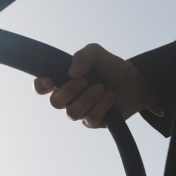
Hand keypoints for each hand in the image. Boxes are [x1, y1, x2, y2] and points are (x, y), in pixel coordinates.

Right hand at [34, 44, 159, 127]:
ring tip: (102, 88)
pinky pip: (90, 119)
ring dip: (88, 98)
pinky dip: (101, 105)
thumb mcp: (96, 53)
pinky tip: (110, 96)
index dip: (40, 86)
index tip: (50, 82)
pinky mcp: (93, 122)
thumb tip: (72, 73)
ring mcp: (79, 111)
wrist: (134, 81)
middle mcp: (67, 98)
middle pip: (55, 103)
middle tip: (87, 80)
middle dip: (70, 91)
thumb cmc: (110, 67)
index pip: (40, 87)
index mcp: (62, 81)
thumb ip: (82, 56)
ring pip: (72, 113)